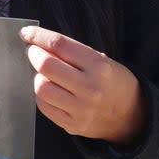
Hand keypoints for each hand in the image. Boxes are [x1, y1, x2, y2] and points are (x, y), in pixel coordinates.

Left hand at [20, 26, 146, 145]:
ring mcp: (81, 109)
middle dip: (34, 54)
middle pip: (46, 65)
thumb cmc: (112, 82)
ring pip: (41, 87)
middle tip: (34, 52)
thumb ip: (73, 53)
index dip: (38, 36)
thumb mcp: (102, 60)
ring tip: (44, 74)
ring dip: (37, 76)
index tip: (27, 33)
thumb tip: (39, 43)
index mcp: (99, 66)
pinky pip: (44, 107)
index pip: (59, 44)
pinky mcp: (73, 125)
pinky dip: (41, 95)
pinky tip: (49, 90)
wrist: (131, 115)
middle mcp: (90, 88)